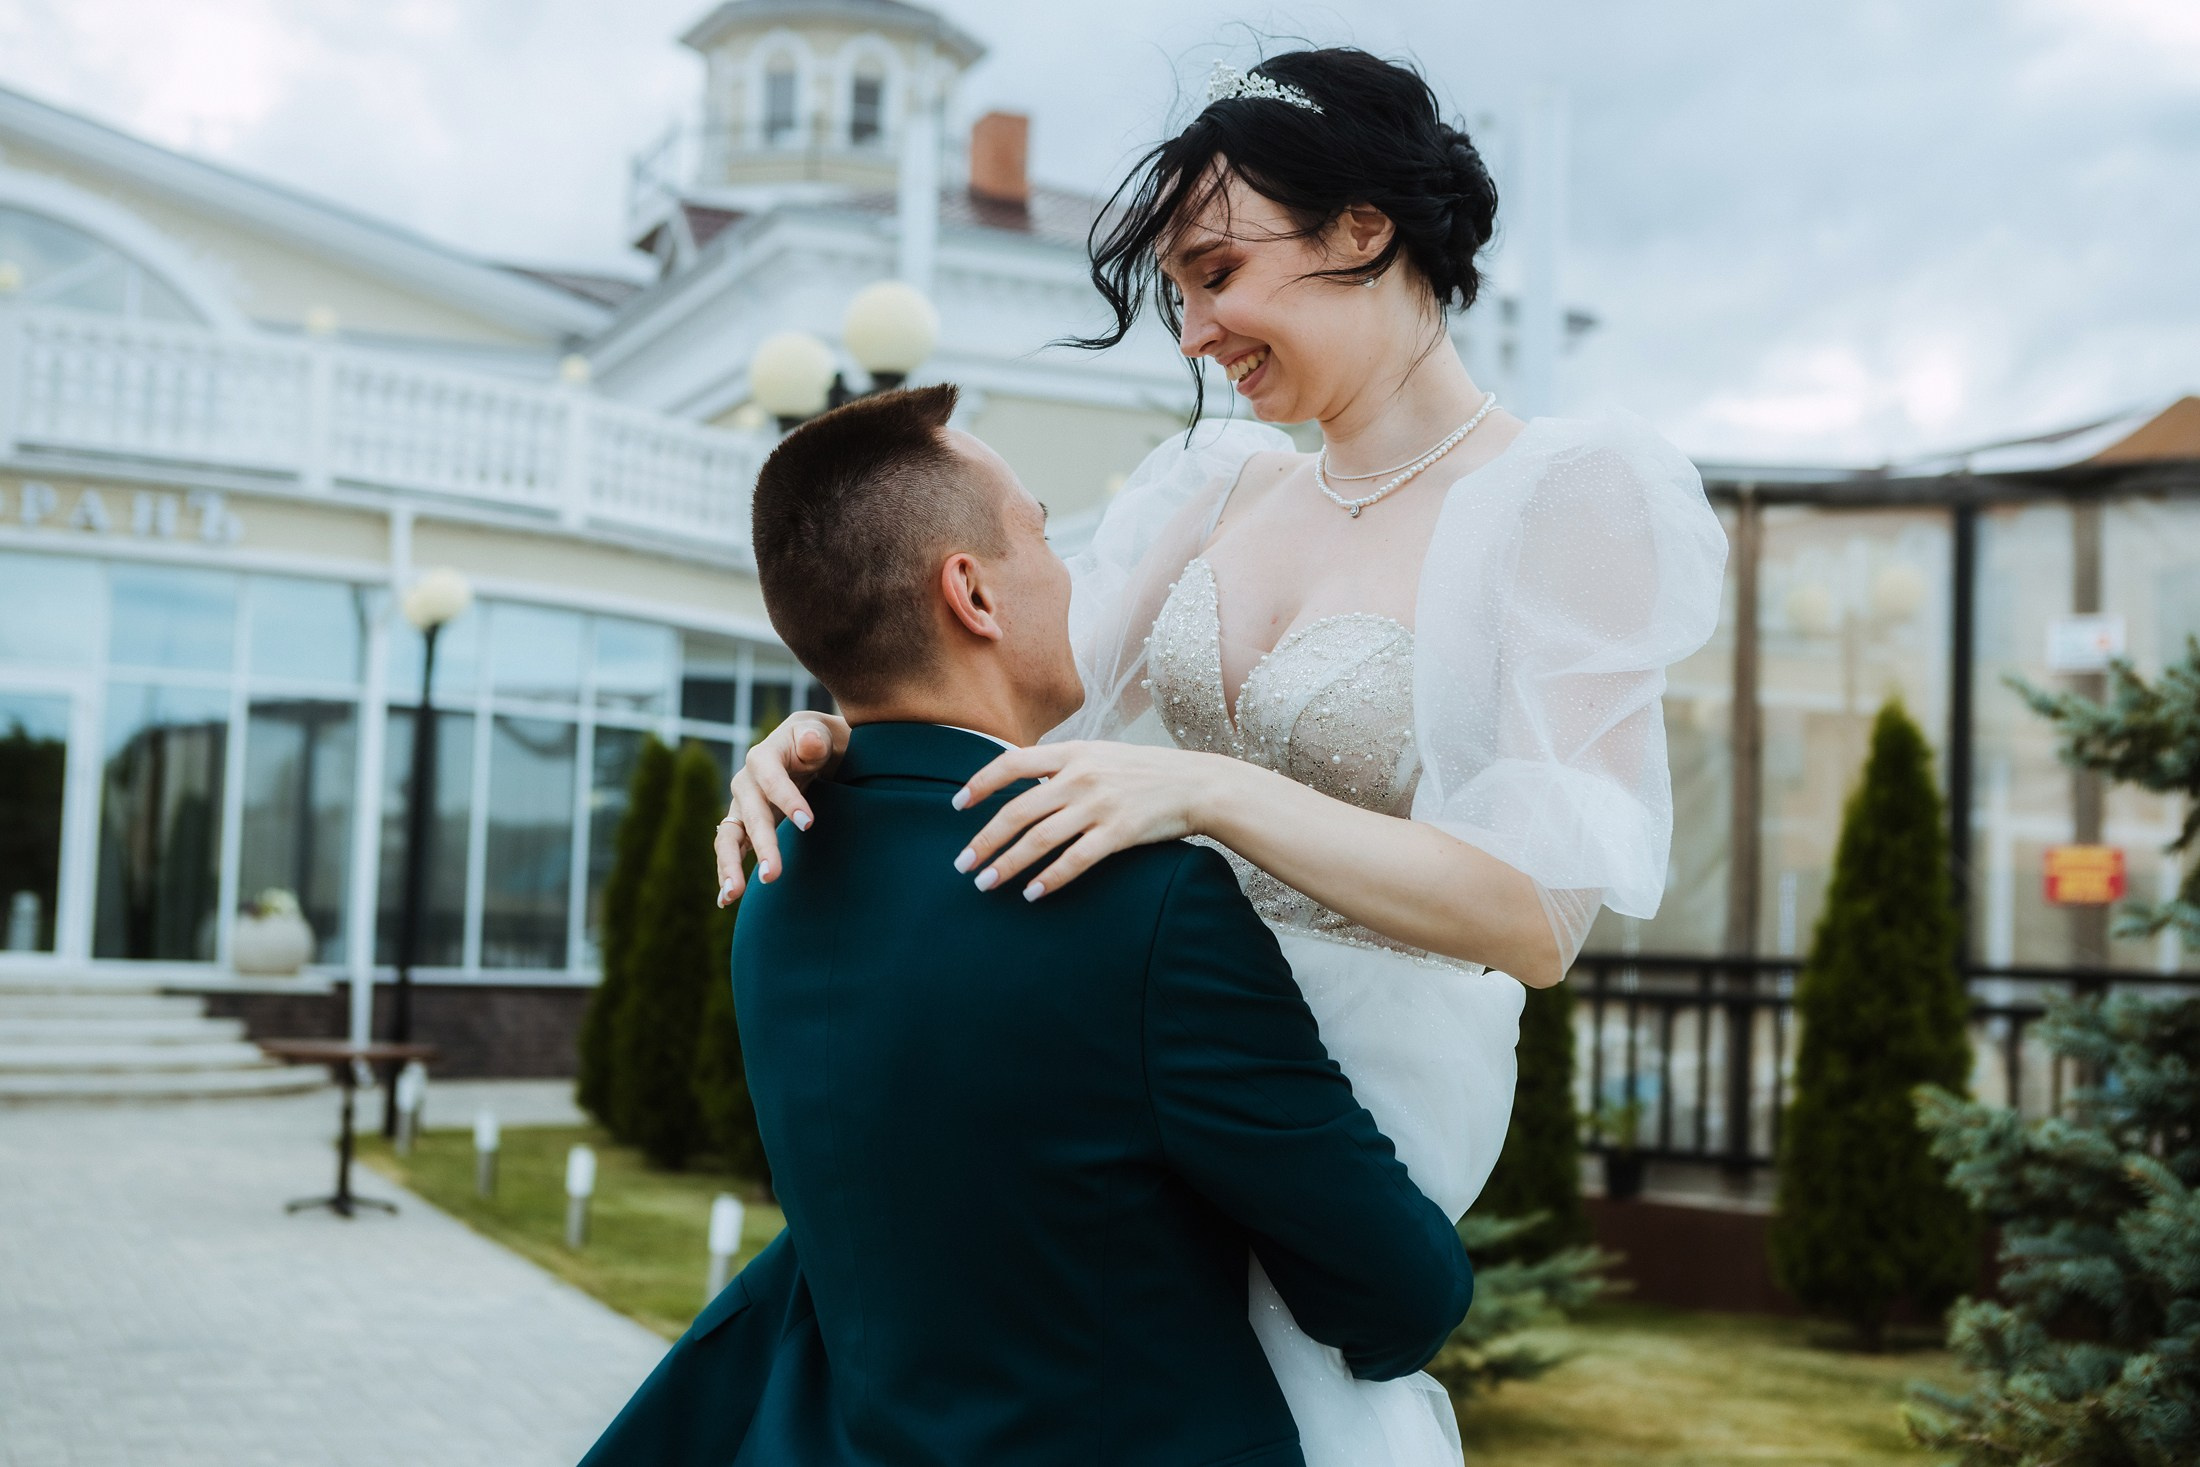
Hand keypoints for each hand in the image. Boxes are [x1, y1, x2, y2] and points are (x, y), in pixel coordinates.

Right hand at [714, 712, 848, 905]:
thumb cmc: (818, 741)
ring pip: (729, 838)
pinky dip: (727, 873)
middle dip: (763, 845)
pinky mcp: (744, 826)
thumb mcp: (820, 733)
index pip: (771, 778)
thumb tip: (809, 743)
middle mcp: (746, 782)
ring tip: (734, 894)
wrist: (808, 748)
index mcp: (764, 756)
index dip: (787, 799)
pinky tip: (726, 900)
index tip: (807, 823)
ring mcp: (742, 806)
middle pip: (751, 815)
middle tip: (773, 876)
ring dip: (730, 866)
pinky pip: (731, 850)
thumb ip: (815, 739)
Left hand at [950, 741, 1228, 899]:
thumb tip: (1025, 786)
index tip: (957, 806)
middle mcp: (1081, 775)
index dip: (980, 784)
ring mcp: (1099, 804)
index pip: (1012, 763)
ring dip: (1008, 864)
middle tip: (963, 864)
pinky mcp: (1119, 832)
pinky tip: (1032, 893)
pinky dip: (1050, 878)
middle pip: (1018, 810)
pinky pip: (1075, 860)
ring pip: (1039, 839)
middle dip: (985, 840)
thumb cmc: (1145, 771)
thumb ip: (1063, 766)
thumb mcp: (1101, 754)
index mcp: (1072, 752)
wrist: (1196, 783)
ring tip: (987, 883)